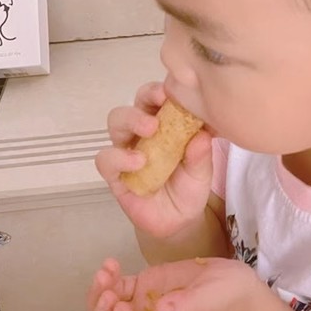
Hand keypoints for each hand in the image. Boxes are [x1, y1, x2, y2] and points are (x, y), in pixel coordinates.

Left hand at [86, 256, 259, 310]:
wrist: (234, 284)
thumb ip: (189, 307)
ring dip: (97, 298)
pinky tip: (112, 264)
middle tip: (108, 293)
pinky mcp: (140, 291)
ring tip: (107, 272)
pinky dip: (106, 281)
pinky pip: (114, 292)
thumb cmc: (231, 297)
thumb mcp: (215, 299)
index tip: (122, 307)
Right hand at [95, 81, 213, 238]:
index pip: (158, 97)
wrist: (178, 221)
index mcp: (164, 124)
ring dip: (131, 120)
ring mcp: (126, 150)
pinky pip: (107, 159)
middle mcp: (142, 133)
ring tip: (151, 131)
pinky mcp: (115, 174)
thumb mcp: (202, 171)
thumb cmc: (188, 187)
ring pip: (115, 123)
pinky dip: (120, 157)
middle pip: (135, 103)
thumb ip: (201, 153)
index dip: (162, 89)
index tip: (175, 90)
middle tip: (161, 104)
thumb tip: (203, 134)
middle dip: (146, 98)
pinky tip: (138, 162)